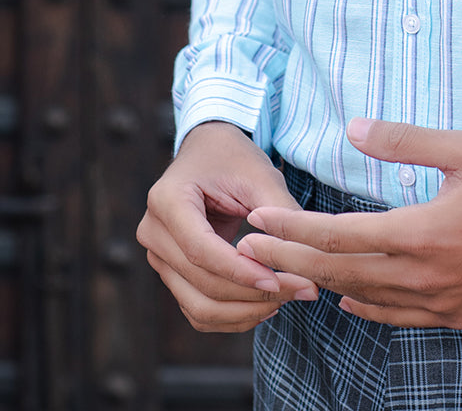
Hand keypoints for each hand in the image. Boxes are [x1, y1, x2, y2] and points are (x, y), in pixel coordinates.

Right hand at [137, 120, 318, 331]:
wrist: (209, 151)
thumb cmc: (234, 158)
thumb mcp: (260, 174)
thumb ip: (280, 213)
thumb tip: (303, 256)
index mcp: (167, 200)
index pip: (201, 250)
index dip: (241, 271)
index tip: (280, 280)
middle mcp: (154, 232)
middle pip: (200, 282)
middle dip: (252, 294)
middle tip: (302, 290)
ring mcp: (158, 257)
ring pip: (198, 305)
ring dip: (244, 311)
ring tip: (287, 298)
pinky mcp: (171, 274)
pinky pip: (198, 309)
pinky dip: (232, 315)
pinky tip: (266, 303)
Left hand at [237, 119, 461, 328]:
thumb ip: (407, 140)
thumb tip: (355, 127)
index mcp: (421, 233)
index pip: (339, 236)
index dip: (293, 229)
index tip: (258, 221)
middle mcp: (422, 277)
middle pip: (339, 273)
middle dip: (289, 260)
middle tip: (249, 251)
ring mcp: (437, 304)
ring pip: (363, 299)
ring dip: (320, 284)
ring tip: (285, 270)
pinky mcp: (452, 316)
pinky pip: (394, 317)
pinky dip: (363, 305)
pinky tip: (346, 295)